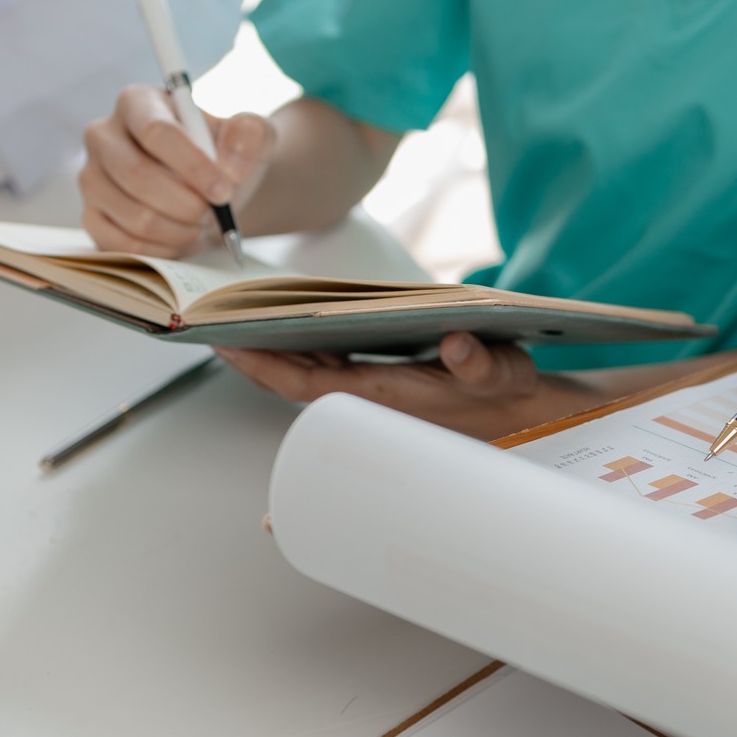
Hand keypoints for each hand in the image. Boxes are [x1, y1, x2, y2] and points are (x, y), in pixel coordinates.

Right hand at [80, 84, 270, 256]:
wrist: (211, 188)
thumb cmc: (225, 155)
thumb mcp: (250, 135)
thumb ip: (249, 135)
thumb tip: (229, 166)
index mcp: (138, 102)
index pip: (156, 131)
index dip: (192, 166)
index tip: (224, 191)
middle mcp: (103, 135)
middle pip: (137, 176)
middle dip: (186, 204)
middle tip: (215, 214)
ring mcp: (92, 177)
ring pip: (133, 216)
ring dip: (179, 231)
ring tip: (201, 225)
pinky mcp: (91, 216)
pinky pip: (121, 244)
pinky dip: (161, 251)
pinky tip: (181, 240)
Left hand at [217, 333, 600, 439]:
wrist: (530, 420)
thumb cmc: (510, 395)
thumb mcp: (503, 374)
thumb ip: (480, 363)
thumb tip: (456, 346)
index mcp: (386, 396)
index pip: (306, 384)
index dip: (262, 365)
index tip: (225, 342)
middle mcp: (368, 400)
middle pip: (291, 378)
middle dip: (249, 353)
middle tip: (206, 321)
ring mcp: (371, 393)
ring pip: (305, 372)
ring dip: (269, 349)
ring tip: (232, 316)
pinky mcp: (380, 383)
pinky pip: (325, 369)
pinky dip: (298, 349)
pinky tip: (279, 330)